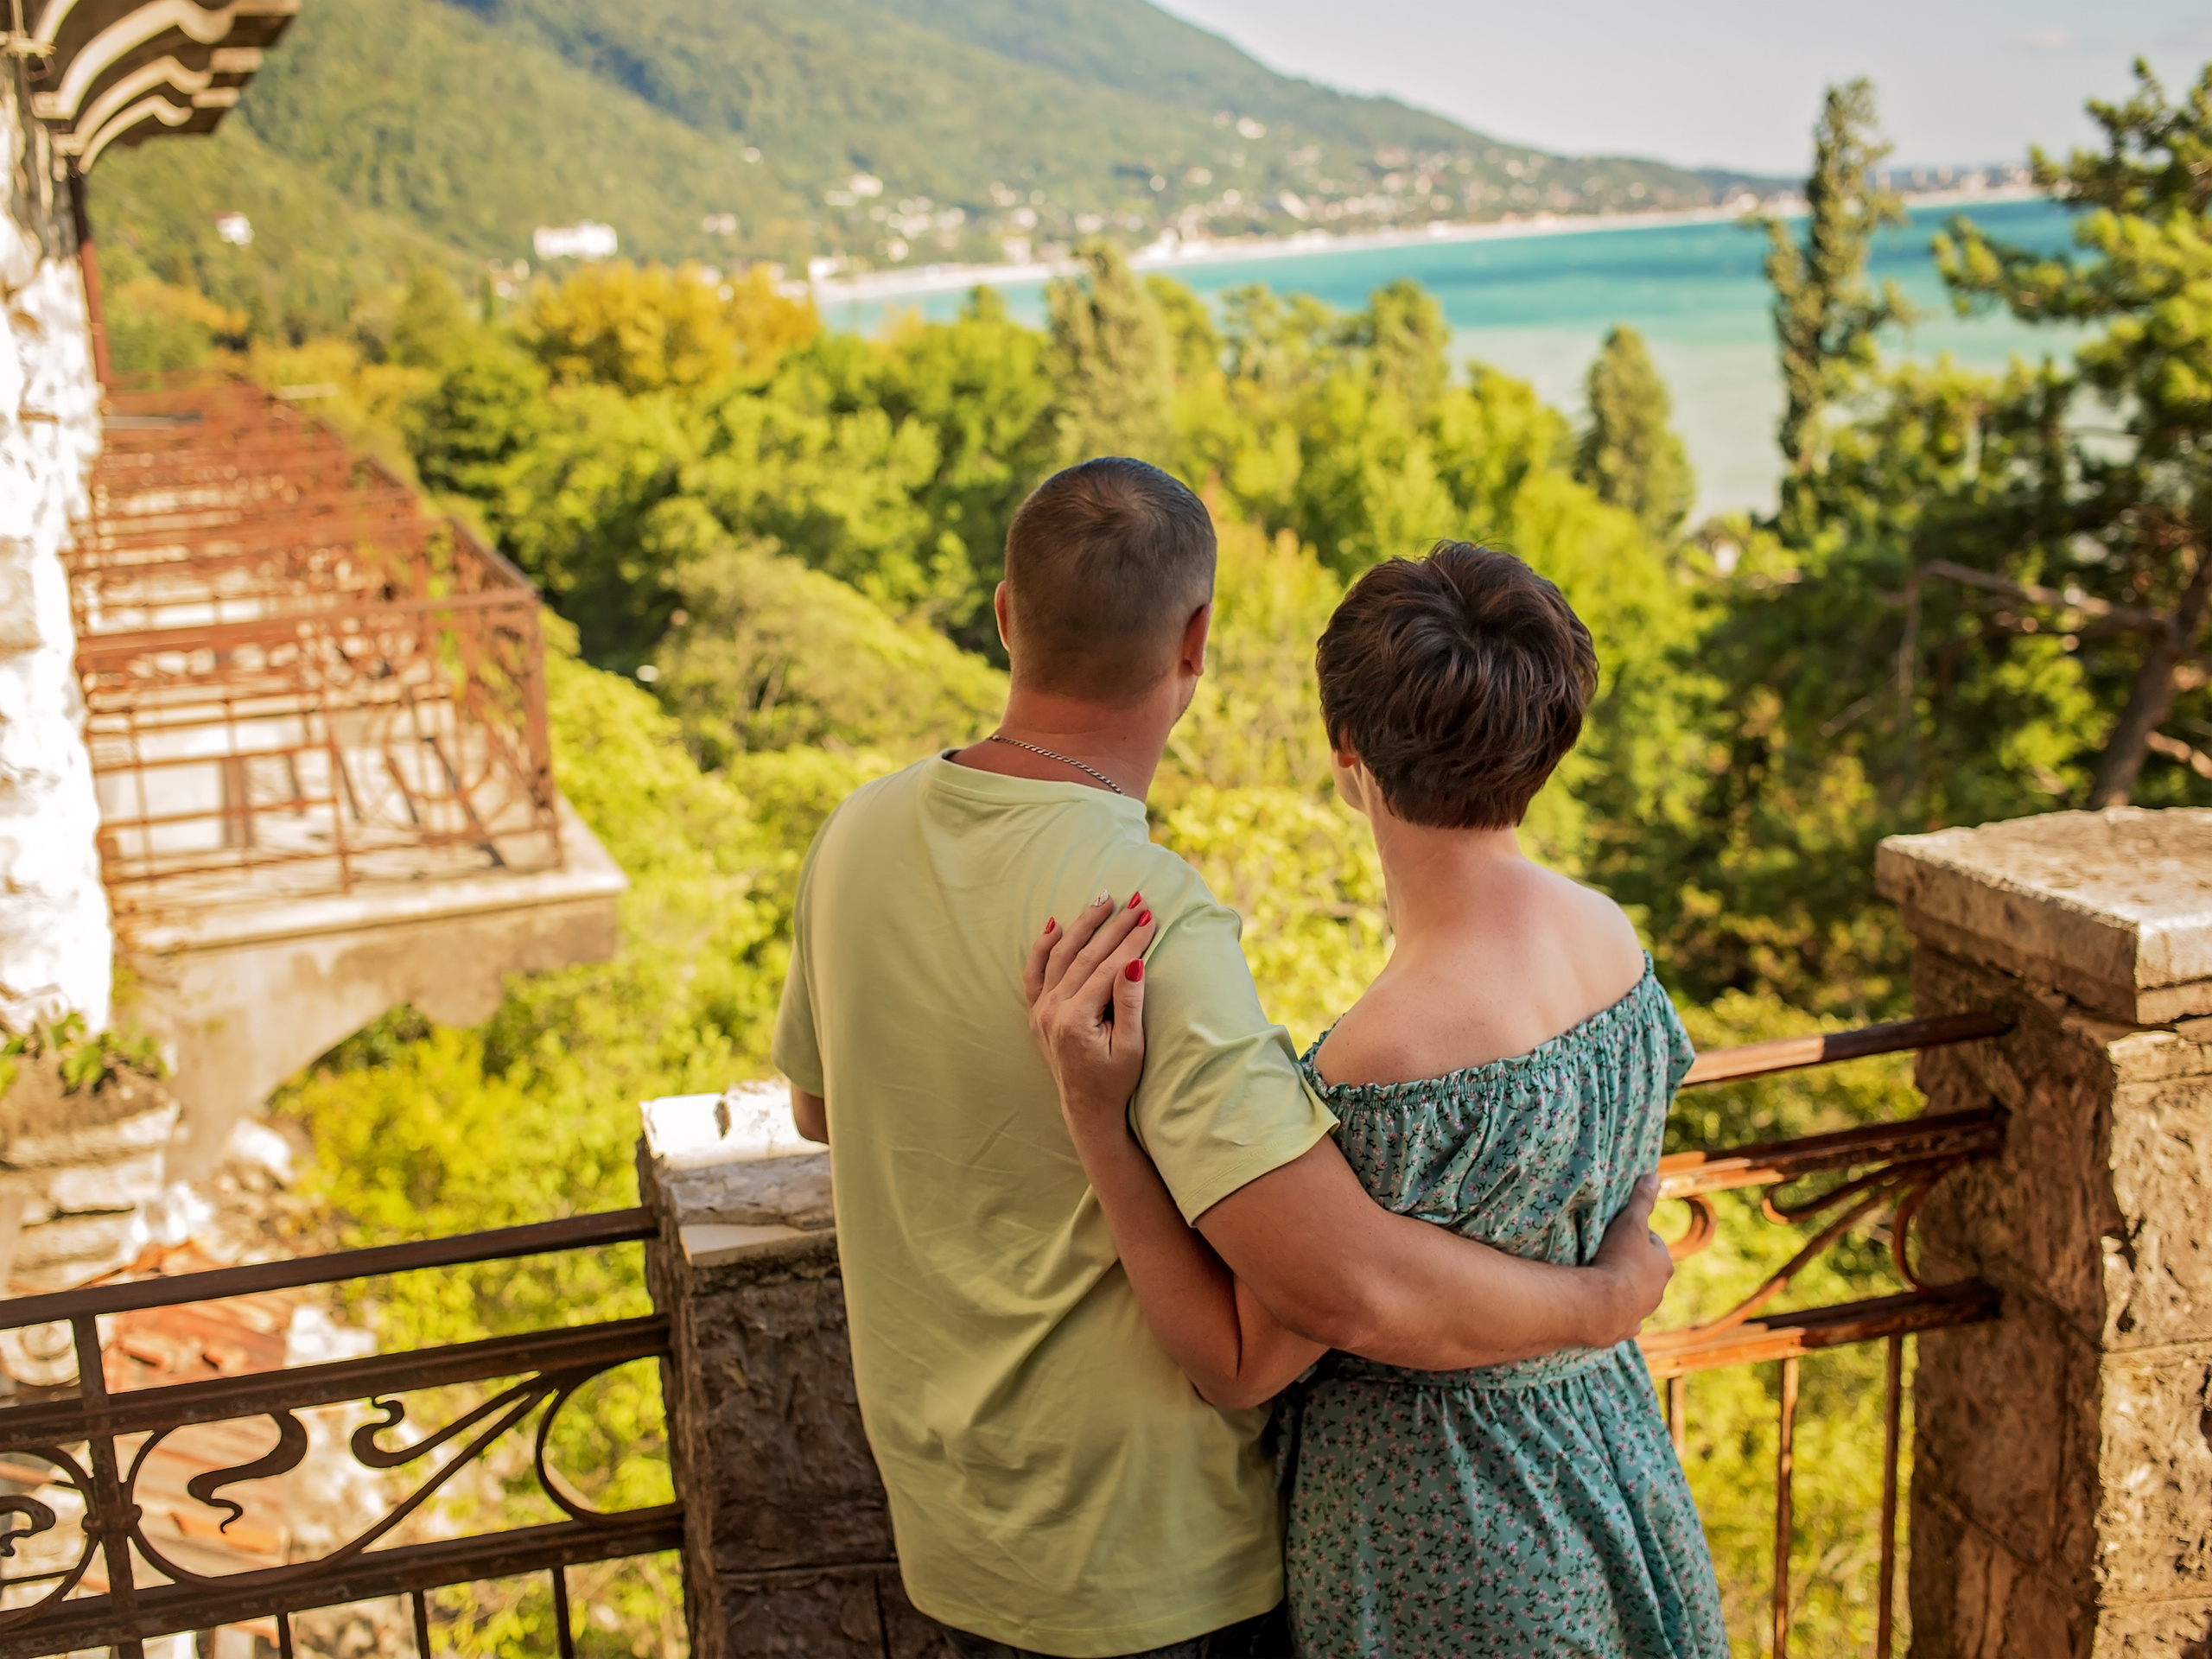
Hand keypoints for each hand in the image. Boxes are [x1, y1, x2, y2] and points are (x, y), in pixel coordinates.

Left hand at [1023, 892, 1158, 1146]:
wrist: (1088, 1109)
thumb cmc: (1116, 1081)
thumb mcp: (1131, 1047)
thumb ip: (1129, 1003)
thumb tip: (1134, 962)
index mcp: (1075, 1019)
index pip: (1108, 967)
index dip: (1132, 940)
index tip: (1151, 917)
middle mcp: (1052, 1010)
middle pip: (1086, 955)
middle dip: (1113, 926)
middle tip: (1137, 900)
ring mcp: (1041, 1010)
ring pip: (1061, 956)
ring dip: (1083, 925)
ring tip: (1104, 899)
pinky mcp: (1037, 1012)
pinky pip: (1035, 973)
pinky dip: (1043, 947)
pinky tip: (1054, 924)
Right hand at [1588, 1174, 1673, 1345]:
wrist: (1601, 1303)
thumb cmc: (1619, 1259)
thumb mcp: (1630, 1222)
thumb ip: (1642, 1200)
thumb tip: (1654, 1176)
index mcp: (1664, 1265)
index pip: (1653, 1244)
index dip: (1636, 1236)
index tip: (1619, 1234)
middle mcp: (1658, 1290)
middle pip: (1646, 1270)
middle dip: (1631, 1263)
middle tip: (1608, 1253)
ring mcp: (1643, 1312)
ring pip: (1637, 1294)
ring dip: (1624, 1286)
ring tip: (1601, 1277)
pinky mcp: (1625, 1328)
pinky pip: (1626, 1319)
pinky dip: (1619, 1313)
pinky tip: (1606, 1307)